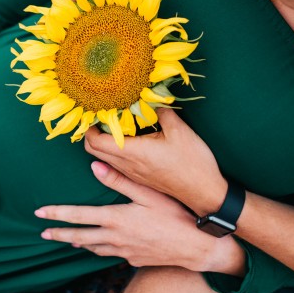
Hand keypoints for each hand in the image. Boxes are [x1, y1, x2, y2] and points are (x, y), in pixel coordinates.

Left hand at [35, 162, 244, 274]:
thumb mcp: (148, 193)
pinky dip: (98, 249)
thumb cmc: (175, 216)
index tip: (40, 214)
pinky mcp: (133, 260)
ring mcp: (124, 252)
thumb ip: (119, 180)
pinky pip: (109, 254)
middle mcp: (115, 238)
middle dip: (60, 234)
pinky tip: (98, 247)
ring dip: (78, 243)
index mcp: (115, 218)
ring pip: (93, 248)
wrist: (196, 247)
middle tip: (43, 233)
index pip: (79, 216)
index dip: (58, 214)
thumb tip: (94, 166)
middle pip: (79, 237)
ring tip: (67, 240)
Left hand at [84, 108, 227, 215]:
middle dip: (90, 133)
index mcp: (132, 153)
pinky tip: (126, 140)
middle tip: (99, 116)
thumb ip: (160, 112)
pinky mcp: (139, 178)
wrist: (204, 193)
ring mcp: (132, 174)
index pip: (96, 142)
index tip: (92, 112)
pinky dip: (112, 151)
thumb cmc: (192, 162)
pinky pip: (116, 164)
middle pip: (93, 151)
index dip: (88, 127)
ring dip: (101, 142)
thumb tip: (149, 99)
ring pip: (104, 158)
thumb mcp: (179, 131)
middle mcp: (127, 165)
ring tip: (111, 125)